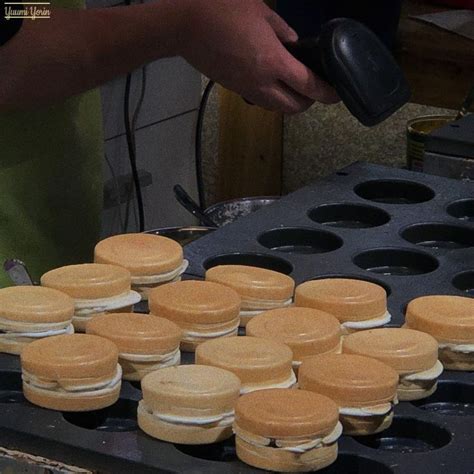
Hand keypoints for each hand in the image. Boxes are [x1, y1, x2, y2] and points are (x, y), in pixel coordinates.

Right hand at [177, 0, 338, 113]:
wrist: (184, 26)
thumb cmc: (223, 8)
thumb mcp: (262, 11)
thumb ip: (283, 31)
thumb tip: (294, 45)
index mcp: (273, 62)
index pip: (308, 86)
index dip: (326, 93)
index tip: (336, 94)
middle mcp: (262, 83)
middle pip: (295, 108)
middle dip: (309, 102)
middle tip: (314, 88)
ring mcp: (247, 90)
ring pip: (277, 108)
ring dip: (290, 103)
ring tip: (294, 87)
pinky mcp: (235, 90)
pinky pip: (261, 101)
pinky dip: (273, 98)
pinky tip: (272, 82)